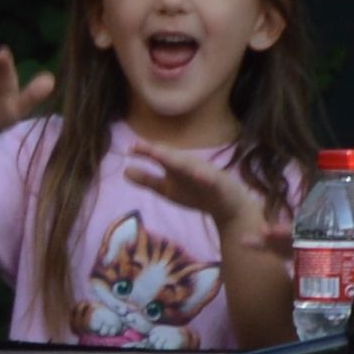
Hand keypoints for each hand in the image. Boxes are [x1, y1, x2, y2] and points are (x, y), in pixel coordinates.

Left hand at [137, 144, 293, 279]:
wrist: (229, 207)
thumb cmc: (196, 193)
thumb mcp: (168, 189)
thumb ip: (148, 180)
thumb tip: (125, 171)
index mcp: (175, 167)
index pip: (159, 156)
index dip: (145, 151)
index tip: (129, 148)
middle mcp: (189, 166)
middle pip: (172, 158)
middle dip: (158, 152)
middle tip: (140, 146)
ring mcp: (205, 174)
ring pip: (191, 166)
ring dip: (179, 161)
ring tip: (164, 156)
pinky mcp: (219, 185)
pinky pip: (212, 180)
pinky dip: (205, 177)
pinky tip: (198, 174)